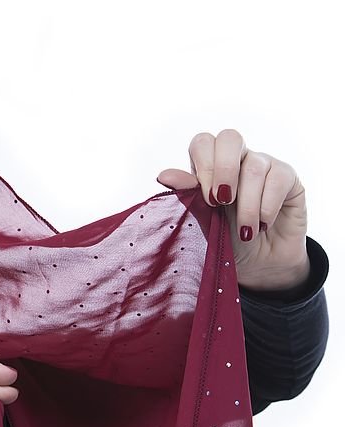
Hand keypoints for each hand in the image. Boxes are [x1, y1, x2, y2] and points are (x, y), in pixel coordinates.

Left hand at [156, 129, 310, 292]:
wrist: (259, 264)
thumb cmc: (226, 241)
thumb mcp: (203, 222)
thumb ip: (188, 197)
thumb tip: (163, 175)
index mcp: (210, 167)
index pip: (203, 143)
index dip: (203, 165)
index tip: (206, 199)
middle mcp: (237, 159)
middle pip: (230, 137)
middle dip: (224, 170)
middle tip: (221, 202)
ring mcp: (264, 164)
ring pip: (254, 167)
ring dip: (247, 205)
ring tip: (245, 232)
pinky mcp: (287, 177)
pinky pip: (278, 180)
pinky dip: (267, 207)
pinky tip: (263, 225)